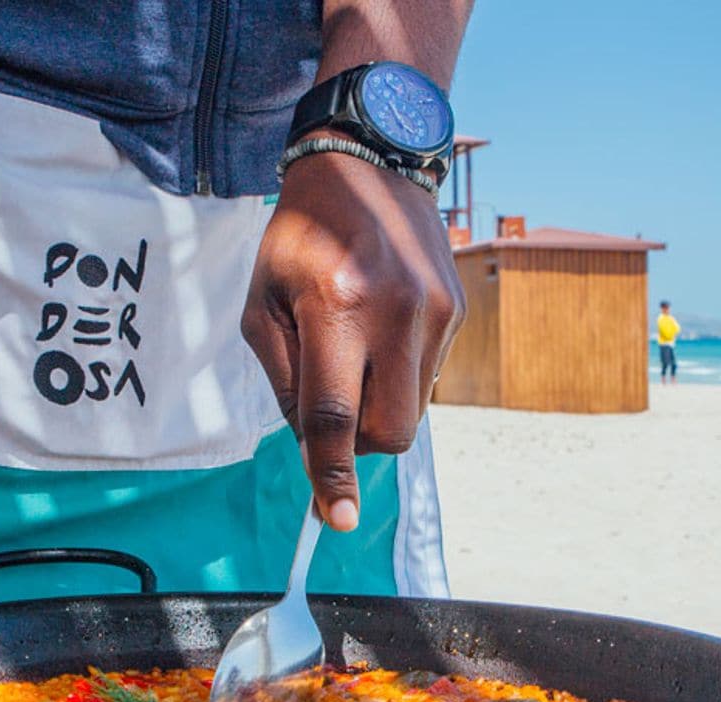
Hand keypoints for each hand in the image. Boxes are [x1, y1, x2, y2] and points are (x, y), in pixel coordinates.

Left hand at [241, 150, 464, 529]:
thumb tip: (314, 448)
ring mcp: (435, 311)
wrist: (368, 163)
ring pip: (413, 410)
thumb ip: (284, 380)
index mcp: (335, 306)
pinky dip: (397, 371)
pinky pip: (427, 375)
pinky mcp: (457, 309)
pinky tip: (380, 323)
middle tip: (333, 406)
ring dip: (379, 402)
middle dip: (360, 442)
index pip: (335, 415)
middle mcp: (395, 311)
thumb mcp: (263, 302)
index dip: (332, 474)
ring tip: (355, 344)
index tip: (336, 518)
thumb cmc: (301, 237)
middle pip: (390, 431)